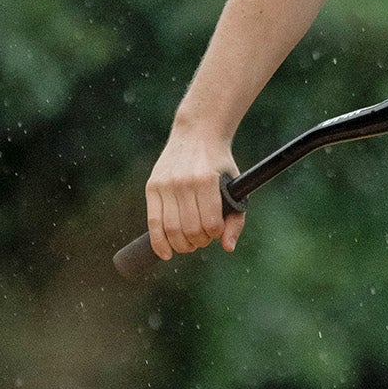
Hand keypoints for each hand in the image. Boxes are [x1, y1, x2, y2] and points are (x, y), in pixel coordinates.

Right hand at [145, 121, 242, 260]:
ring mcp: (165, 184)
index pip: (210, 224)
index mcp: (206, 181)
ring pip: (171, 229)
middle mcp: (184, 182)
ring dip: (182, 245)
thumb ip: (235, 219)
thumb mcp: (235, 187)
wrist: (197, 134)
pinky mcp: (152, 186)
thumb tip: (227, 248)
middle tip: (202, 239)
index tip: (215, 231)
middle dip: (198, 242)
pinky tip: (166, 254)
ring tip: (188, 243)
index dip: (214, 234)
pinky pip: (153, 222)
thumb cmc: (219, 166)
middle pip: (190, 230)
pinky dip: (159, 243)